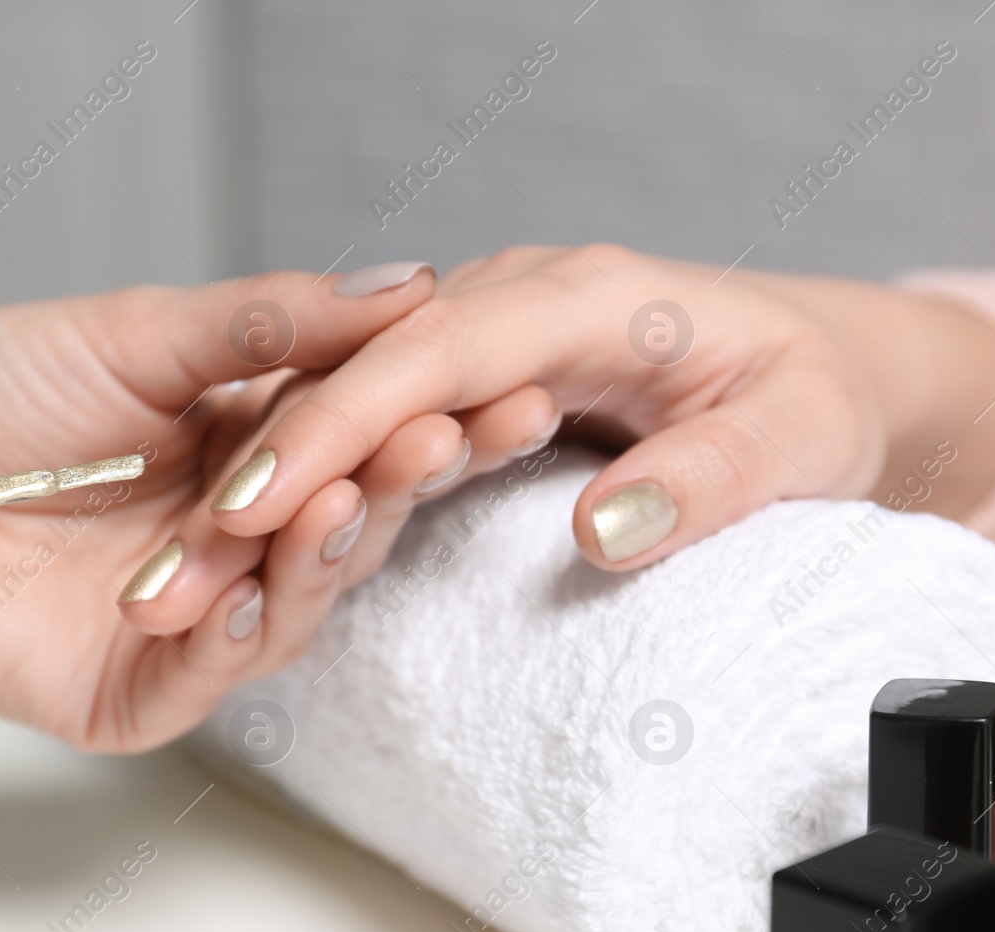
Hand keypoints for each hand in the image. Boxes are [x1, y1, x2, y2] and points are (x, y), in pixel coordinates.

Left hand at [0, 268, 465, 752]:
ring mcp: (187, 624)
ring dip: (317, 562)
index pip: (364, 451)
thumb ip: (273, 325)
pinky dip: (227, 644)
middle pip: (342, 535)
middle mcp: (234, 544)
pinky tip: (245, 598)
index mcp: (250, 457)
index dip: (427, 427)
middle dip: (390, 492)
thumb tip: (411, 287)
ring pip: (288, 613)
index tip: (495, 392)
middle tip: (433, 443)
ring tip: (337, 503)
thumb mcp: (140, 334)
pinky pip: (200, 683)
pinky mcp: (125, 692)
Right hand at [199, 244, 994, 570]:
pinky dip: (310, 473)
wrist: (823, 362)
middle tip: (171, 571)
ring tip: (181, 571)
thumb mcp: (796, 437)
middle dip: (262, 469)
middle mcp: (521, 299)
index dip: (341, 429)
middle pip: (364, 374)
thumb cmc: (815, 391)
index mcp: (586, 295)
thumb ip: (707, 480)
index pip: (438, 356)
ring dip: (264, 480)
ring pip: (352, 393)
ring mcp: (494, 328)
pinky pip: (376, 413)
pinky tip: (252, 537)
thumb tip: (604, 532)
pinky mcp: (481, 369)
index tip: (257, 508)